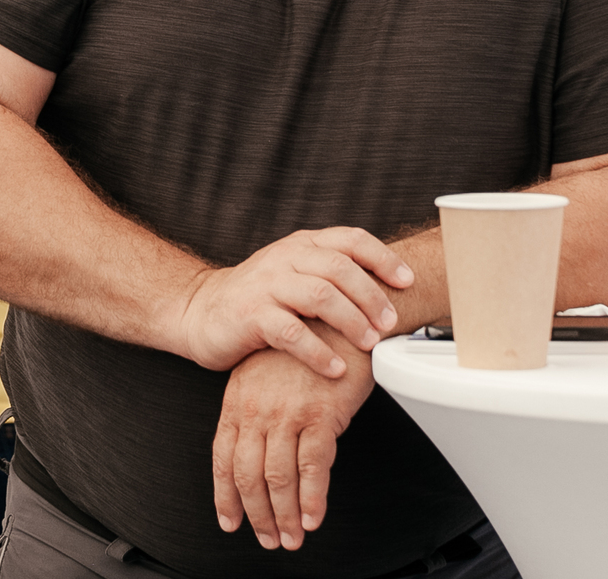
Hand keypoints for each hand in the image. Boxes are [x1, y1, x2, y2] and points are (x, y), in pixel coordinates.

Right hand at [175, 228, 412, 377]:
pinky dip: (319, 351)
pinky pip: (292, 332)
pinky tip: (336, 368)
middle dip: (372, 296)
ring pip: (319, 295)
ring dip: (351, 321)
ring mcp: (266, 285)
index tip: (407, 281)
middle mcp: (285, 258)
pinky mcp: (250, 315)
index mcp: (301, 245)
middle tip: (391, 323)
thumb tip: (388, 287)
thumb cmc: (257, 299)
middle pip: (340, 268)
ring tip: (370, 344)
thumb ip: (330, 274)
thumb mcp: (294, 274)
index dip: (383, 258)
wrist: (200, 312)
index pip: (350, 239)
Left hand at [212, 326, 373, 552]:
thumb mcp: (265, 373)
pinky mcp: (320, 414)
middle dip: (256, 514)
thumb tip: (256, 450)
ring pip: (278, 477)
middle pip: (248, 474)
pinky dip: (312, 498)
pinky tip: (313, 516)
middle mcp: (258, 408)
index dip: (225, 494)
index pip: (223, 456)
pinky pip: (313, 467)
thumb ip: (256, 410)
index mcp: (238, 398)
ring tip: (291, 536)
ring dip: (284, 514)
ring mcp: (288, 412)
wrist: (339, 319)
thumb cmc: (307, 345)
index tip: (230, 520)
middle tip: (267, 537)